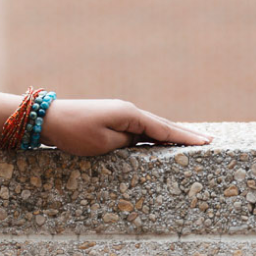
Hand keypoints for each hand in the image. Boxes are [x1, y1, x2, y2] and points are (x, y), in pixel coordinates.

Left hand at [37, 98, 217, 156]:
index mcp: (130, 115)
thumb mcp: (105, 143)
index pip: (164, 129)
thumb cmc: (74, 132)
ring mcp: (119, 114)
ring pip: (150, 127)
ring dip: (169, 135)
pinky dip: (152, 135)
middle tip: (208, 141)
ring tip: (191, 142)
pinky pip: (138, 129)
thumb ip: (128, 144)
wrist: (47, 118)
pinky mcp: (110, 120)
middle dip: (184, 135)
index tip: (207, 142)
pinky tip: (158, 141)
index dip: (186, 137)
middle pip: (162, 126)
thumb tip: (142, 143)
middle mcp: (128, 111)